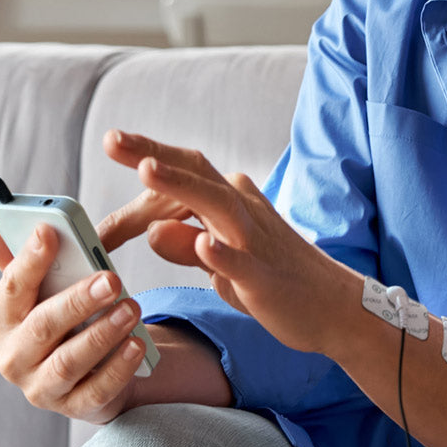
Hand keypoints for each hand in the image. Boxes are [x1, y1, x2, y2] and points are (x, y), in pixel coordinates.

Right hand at [0, 220, 146, 424]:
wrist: (86, 368)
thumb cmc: (61, 316)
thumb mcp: (42, 287)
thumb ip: (21, 257)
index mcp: (1, 320)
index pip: (11, 288)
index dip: (29, 260)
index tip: (49, 232)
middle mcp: (13, 357)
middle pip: (42, 328)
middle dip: (77, 301)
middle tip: (111, 279)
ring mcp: (40, 388)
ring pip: (67, 363)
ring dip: (101, 334)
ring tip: (131, 308)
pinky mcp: (73, 408)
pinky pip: (95, 391)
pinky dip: (117, 369)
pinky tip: (137, 345)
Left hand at [100, 130, 355, 355]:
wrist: (334, 306)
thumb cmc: (273, 280)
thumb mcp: (219, 262)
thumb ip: (185, 244)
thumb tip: (151, 230)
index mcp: (231, 200)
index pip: (183, 175)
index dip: (145, 165)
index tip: (113, 144)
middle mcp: (242, 208)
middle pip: (195, 173)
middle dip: (152, 154)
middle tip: (112, 139)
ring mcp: (255, 240)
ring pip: (215, 204)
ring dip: (181, 185)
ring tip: (146, 169)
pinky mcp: (265, 276)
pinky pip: (241, 261)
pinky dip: (221, 252)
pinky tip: (201, 244)